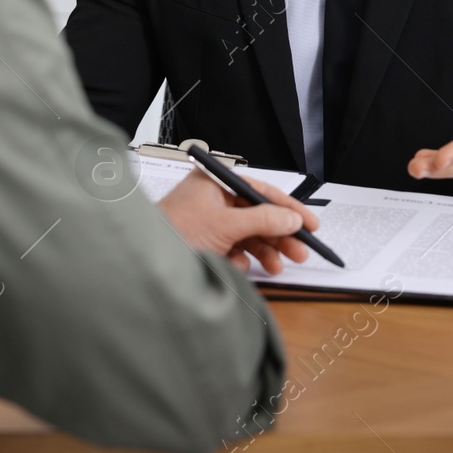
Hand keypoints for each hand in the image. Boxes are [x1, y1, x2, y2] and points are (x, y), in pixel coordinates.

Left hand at [158, 169, 320, 274]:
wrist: (142, 262)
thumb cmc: (172, 232)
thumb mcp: (224, 225)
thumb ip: (262, 220)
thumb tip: (291, 219)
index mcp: (215, 184)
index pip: (261, 192)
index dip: (288, 208)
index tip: (310, 224)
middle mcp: (213, 200)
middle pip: (258, 215)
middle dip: (279, 236)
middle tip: (300, 251)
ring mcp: (209, 223)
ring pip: (248, 236)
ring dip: (264, 252)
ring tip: (277, 266)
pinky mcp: (205, 243)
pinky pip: (233, 250)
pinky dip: (239, 261)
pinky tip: (236, 267)